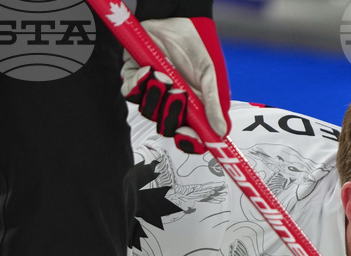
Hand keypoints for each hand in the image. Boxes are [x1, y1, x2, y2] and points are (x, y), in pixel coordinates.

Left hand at [122, 17, 230, 153]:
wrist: (175, 19)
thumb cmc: (195, 47)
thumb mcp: (209, 76)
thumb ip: (213, 104)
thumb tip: (221, 131)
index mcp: (192, 107)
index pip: (190, 134)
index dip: (189, 141)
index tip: (193, 137)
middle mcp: (171, 104)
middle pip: (167, 127)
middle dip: (172, 115)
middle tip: (180, 95)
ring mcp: (152, 93)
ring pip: (148, 112)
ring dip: (156, 97)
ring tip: (165, 76)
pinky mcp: (133, 78)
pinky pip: (130, 93)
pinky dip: (139, 83)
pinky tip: (149, 70)